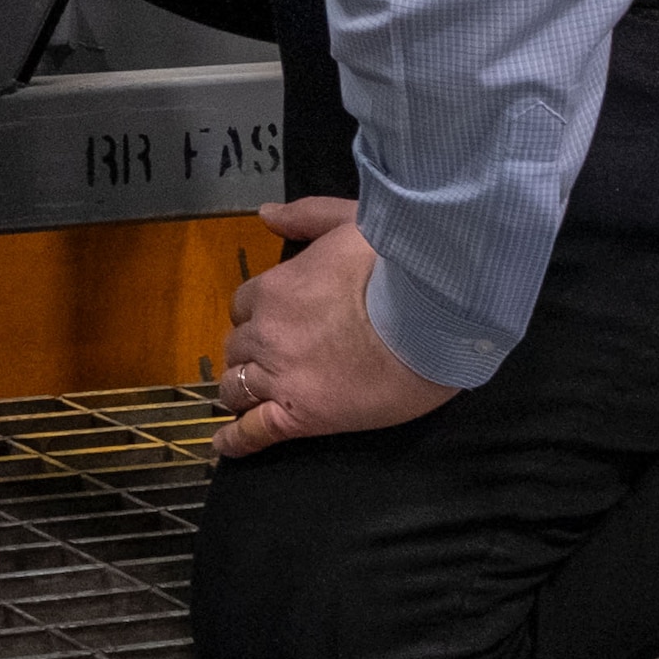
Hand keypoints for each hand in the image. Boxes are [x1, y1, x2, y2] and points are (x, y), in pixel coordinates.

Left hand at [210, 197, 458, 457]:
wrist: (433, 316)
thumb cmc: (399, 266)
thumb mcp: (351, 221)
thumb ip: (305, 217)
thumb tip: (266, 213)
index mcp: (275, 288)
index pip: (245, 306)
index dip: (257, 317)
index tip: (273, 323)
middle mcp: (267, 332)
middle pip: (239, 347)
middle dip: (250, 353)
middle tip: (272, 361)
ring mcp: (281, 376)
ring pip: (237, 387)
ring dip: (241, 390)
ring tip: (249, 399)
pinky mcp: (303, 415)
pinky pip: (254, 431)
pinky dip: (236, 440)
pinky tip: (225, 445)